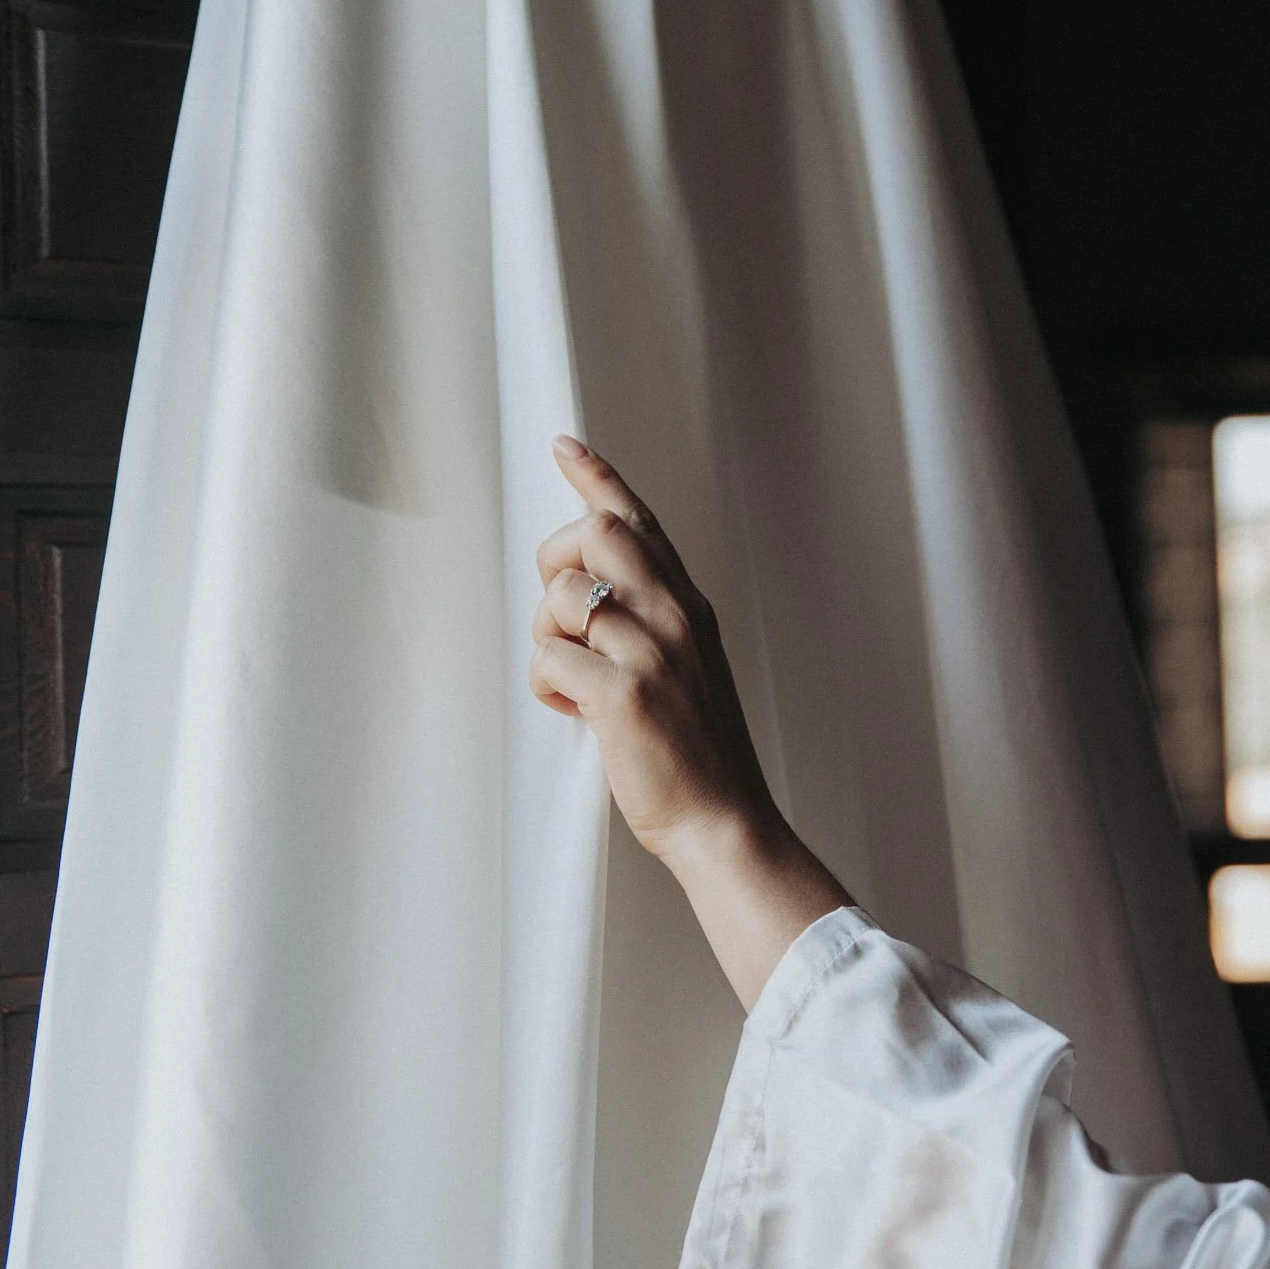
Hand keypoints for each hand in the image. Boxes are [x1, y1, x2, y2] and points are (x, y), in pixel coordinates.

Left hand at [530, 436, 774, 863]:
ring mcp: (650, 653)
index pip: (639, 523)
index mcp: (687, 608)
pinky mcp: (621, 695)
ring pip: (561, 596)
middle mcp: (673, 617)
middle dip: (556, 558)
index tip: (567, 447)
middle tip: (560, 612)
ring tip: (574, 681)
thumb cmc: (695, 754)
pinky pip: (547, 658)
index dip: (597, 477)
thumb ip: (645, 623)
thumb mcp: (684, 667)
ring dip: (547, 637)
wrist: (723, 821)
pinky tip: (573, 711)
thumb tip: (585, 596)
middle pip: (594, 533)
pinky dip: (546, 685)